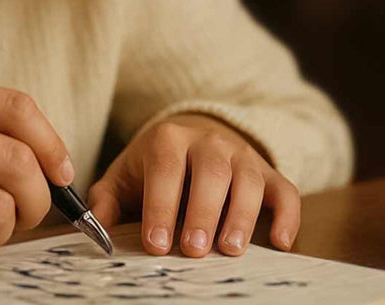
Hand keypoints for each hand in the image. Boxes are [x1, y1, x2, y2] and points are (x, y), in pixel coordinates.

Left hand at [87, 113, 299, 257]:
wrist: (195, 134)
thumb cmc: (155, 166)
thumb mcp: (125, 176)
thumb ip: (107, 201)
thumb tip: (95, 228)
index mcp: (169, 139)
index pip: (166, 169)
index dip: (161, 206)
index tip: (157, 244)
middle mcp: (210, 142)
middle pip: (212, 173)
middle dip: (203, 213)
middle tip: (194, 250)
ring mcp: (243, 156)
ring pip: (249, 181)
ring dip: (242, 216)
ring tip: (230, 249)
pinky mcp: (269, 173)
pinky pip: (286, 191)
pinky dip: (289, 217)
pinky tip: (281, 243)